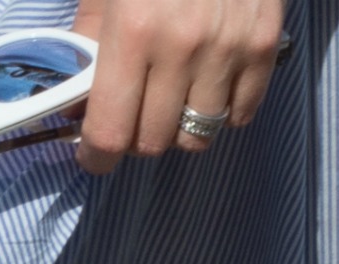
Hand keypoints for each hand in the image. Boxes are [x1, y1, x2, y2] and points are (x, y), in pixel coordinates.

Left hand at [68, 0, 284, 172]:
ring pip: (198, 137)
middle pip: (153, 142)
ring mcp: (228, 49)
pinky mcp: (263, 46)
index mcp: (132, 31)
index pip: (110, 132)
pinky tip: (208, 86)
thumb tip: (76, 102)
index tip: (95, 157)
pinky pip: (240, 115)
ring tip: (172, 102)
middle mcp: (181, 47)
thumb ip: (89, 42)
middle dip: (136, 139)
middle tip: (132, 118)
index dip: (97, 157)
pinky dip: (222, 112)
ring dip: (179, 128)